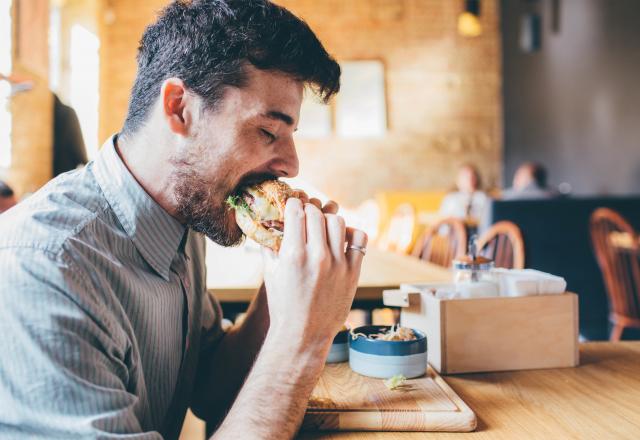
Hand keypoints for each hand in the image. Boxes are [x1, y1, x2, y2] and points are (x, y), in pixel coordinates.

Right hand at [262, 197, 366, 348]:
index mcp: (293, 254)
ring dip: (329, 219)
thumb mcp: (270, 274)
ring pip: (338, 221)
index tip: (293, 205)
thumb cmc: (283, 306)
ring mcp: (337, 264)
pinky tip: (342, 239)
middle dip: (309, 209)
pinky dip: (351, 233)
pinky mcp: (353, 272)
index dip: (293, 204)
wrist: (303, 335)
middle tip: (306, 215)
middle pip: (317, 213)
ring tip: (323, 227)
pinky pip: (359, 239)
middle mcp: (317, 256)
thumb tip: (268, 226)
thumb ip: (268, 247)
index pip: (297, 211)